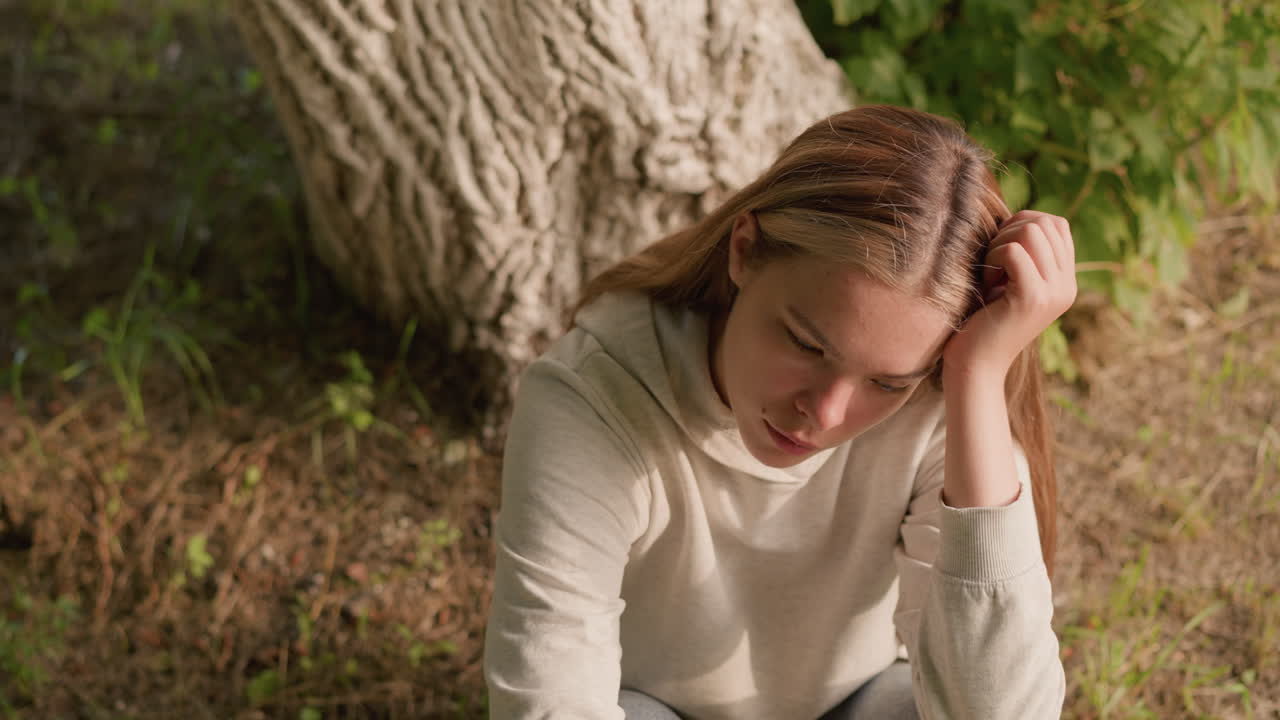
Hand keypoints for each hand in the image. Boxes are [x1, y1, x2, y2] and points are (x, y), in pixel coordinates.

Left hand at [942, 210, 1076, 381]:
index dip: (1022, 224)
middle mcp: (1067, 286)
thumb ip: (1024, 253)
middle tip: (991, 265)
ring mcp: (1054, 293)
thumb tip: (1019, 216)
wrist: (975, 367)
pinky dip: (993, 259)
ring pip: (1031, 231)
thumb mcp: (1010, 282)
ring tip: (990, 274)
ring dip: (1000, 245)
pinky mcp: (1032, 299)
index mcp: (1066, 281)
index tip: (1000, 252)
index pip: (1056, 224)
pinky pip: (1014, 251)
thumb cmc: (982, 320)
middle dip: (1009, 232)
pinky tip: (986, 283)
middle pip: (1045, 222)